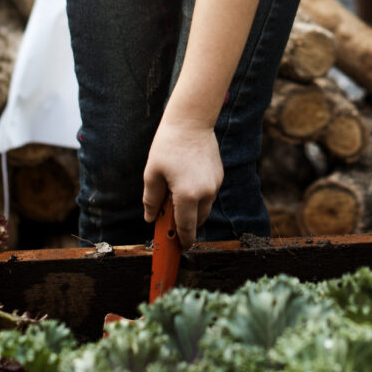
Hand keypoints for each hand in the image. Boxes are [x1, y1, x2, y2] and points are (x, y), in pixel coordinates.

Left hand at [142, 121, 223, 249]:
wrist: (191, 122)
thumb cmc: (168, 146)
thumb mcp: (152, 174)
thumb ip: (151, 200)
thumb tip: (151, 219)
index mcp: (187, 195)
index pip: (186, 227)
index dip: (182, 241)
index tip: (179, 249)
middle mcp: (205, 193)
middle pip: (197, 221)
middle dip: (186, 225)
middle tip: (170, 218)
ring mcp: (215, 184)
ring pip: (204, 208)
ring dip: (192, 210)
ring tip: (175, 195)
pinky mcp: (219, 176)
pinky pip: (209, 194)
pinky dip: (199, 196)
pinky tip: (186, 181)